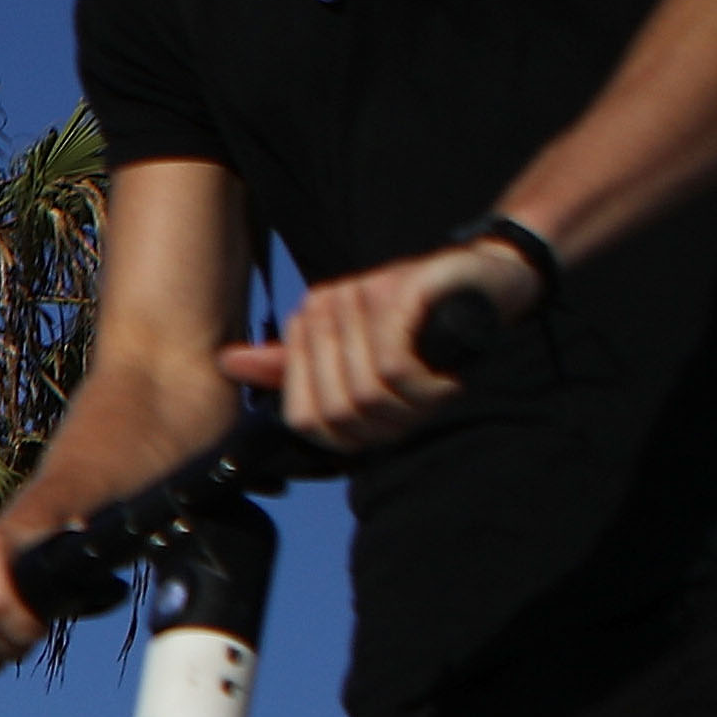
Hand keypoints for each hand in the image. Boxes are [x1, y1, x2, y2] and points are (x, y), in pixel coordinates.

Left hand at [231, 235, 537, 456]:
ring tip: (434, 390)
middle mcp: (326, 306)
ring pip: (364, 393)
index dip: (348, 437)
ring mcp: (361, 295)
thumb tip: (227, 363)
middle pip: (336, 409)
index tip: (384, 425)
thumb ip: (296, 367)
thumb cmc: (422, 325)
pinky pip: (392, 368)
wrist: (489, 278)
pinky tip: (444, 381)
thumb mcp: (364, 360)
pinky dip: (424, 388)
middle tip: (418, 408)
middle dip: (384, 425)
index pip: (303, 418)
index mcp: (307, 323)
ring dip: (410, 407)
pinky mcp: (399, 291)